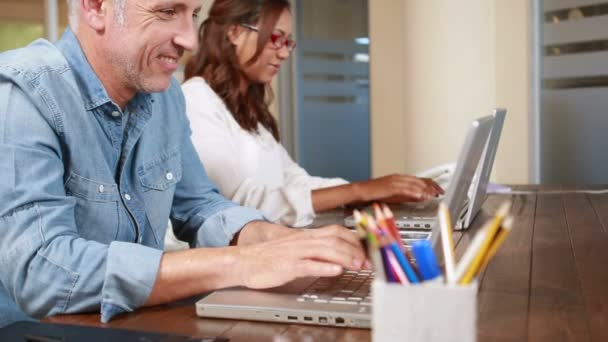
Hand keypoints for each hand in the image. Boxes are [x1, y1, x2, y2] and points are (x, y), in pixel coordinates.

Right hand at [235, 225, 366, 288]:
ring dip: (345, 257)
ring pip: (325, 250)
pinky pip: (308, 265)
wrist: (244, 260)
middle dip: (356, 249)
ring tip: (359, 265)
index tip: (370, 248)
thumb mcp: (296, 250)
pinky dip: (324, 267)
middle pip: (335, 240)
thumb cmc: (270, 257)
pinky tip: (336, 271)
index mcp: (307, 237)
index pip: (337, 231)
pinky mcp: (287, 266)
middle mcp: (303, 241)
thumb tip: (338, 257)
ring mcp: (296, 253)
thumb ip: (316, 251)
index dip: (355, 239)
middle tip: (370, 261)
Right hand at [356, 174, 443, 202]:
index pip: (419, 179)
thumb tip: (420, 196)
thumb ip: (407, 194)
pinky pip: (405, 189)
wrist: (362, 191)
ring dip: (425, 189)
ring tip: (433, 194)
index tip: (439, 189)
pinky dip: (414, 192)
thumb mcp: (395, 194)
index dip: (431, 184)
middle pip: (419, 180)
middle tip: (440, 192)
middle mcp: (399, 177)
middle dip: (431, 186)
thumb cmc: (375, 193)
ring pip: (414, 184)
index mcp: (400, 178)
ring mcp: (395, 181)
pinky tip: (421, 195)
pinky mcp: (391, 187)